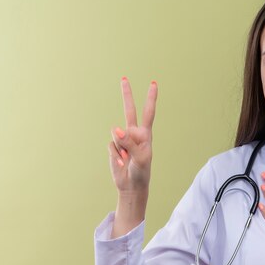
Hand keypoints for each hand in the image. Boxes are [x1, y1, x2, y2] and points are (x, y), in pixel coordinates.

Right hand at [109, 77, 157, 193]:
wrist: (131, 185)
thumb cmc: (141, 172)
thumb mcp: (140, 158)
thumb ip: (129, 143)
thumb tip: (116, 129)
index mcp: (145, 134)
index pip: (148, 112)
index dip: (151, 98)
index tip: (153, 84)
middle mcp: (134, 134)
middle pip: (129, 110)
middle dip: (126, 95)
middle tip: (124, 78)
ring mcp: (123, 140)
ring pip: (116, 135)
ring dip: (121, 149)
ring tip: (128, 160)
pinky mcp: (114, 147)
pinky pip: (111, 146)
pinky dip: (115, 156)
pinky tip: (121, 163)